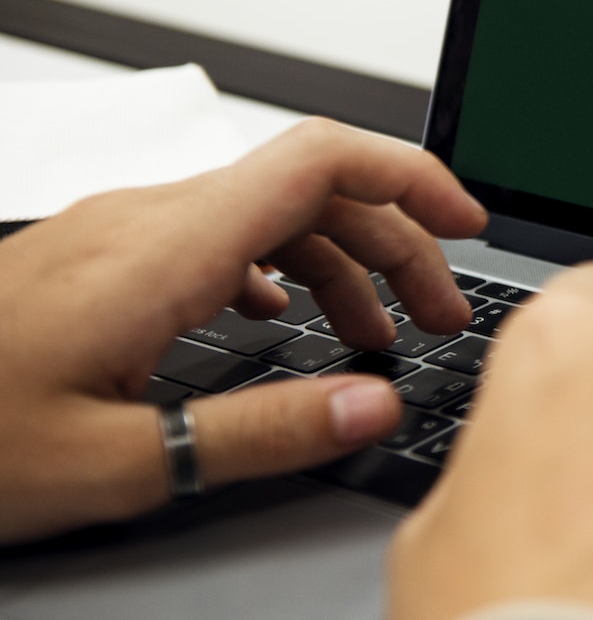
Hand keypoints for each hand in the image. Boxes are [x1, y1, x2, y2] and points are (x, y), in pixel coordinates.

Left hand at [0, 120, 486, 545]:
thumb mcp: (120, 462)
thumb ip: (263, 431)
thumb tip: (374, 405)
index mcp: (164, 249)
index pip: (321, 158)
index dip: (413, 175)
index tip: (466, 222)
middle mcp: (145, 217)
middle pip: (310, 187)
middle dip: (396, 241)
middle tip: (436, 316)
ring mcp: (117, 229)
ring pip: (266, 210)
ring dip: (340, 262)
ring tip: (376, 336)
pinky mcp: (98, 255)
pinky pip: (216, 231)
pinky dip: (278, 268)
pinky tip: (279, 321)